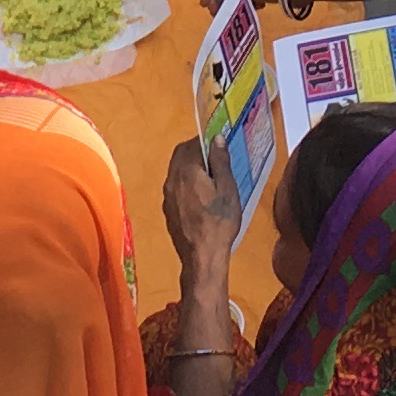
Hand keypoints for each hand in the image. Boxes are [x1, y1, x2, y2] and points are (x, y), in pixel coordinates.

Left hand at [163, 137, 244, 273]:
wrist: (201, 257)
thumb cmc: (219, 222)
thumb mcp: (228, 189)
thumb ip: (221, 162)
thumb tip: (216, 138)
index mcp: (186, 171)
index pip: (192, 144)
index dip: (205, 141)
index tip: (218, 145)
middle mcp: (172, 180)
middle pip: (180, 155)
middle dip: (195, 151)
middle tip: (215, 158)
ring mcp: (167, 196)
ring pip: (176, 171)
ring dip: (190, 167)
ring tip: (210, 177)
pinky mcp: (168, 210)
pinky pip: (175, 187)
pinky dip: (186, 183)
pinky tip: (200, 196)